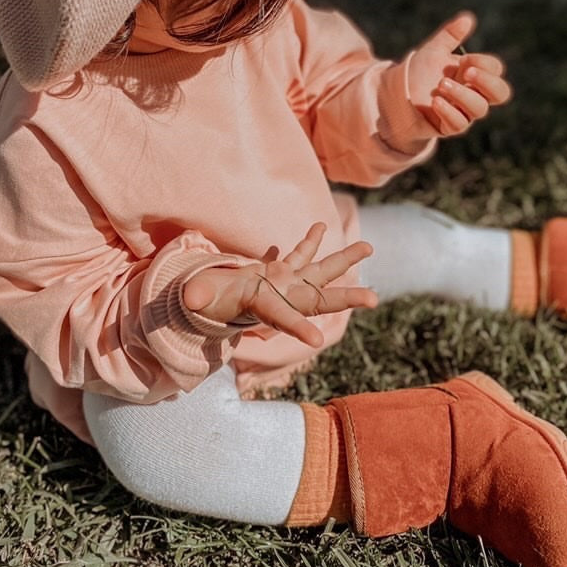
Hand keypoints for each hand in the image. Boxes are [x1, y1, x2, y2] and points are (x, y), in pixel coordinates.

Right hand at [182, 223, 377, 347]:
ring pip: (321, 271)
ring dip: (344, 260)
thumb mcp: (203, 300)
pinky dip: (311, 241)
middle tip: (374, 299)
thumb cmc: (209, 303)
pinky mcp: (281, 270)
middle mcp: (283, 297)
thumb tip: (192, 297)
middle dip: (346, 298)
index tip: (317, 340)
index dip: (298, 328)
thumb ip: (200, 297)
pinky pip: (300, 253)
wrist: (217, 302)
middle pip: (320, 298)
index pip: (283, 318)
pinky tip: (321, 226)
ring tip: (369, 246)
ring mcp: (286, 283)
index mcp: (265, 308)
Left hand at [407, 11, 511, 136]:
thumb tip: (467, 17)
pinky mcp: (448, 127)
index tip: (465, 60)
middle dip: (487, 82)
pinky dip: (449, 111)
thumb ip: (450, 35)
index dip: (485, 64)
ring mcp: (463, 112)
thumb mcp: (433, 50)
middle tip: (467, 72)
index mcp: (475, 75)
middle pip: (501, 93)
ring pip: (479, 109)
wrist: (397, 95)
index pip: (495, 70)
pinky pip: (458, 124)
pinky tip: (436, 101)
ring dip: (463, 95)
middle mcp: (474, 94)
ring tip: (442, 84)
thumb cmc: (420, 72)